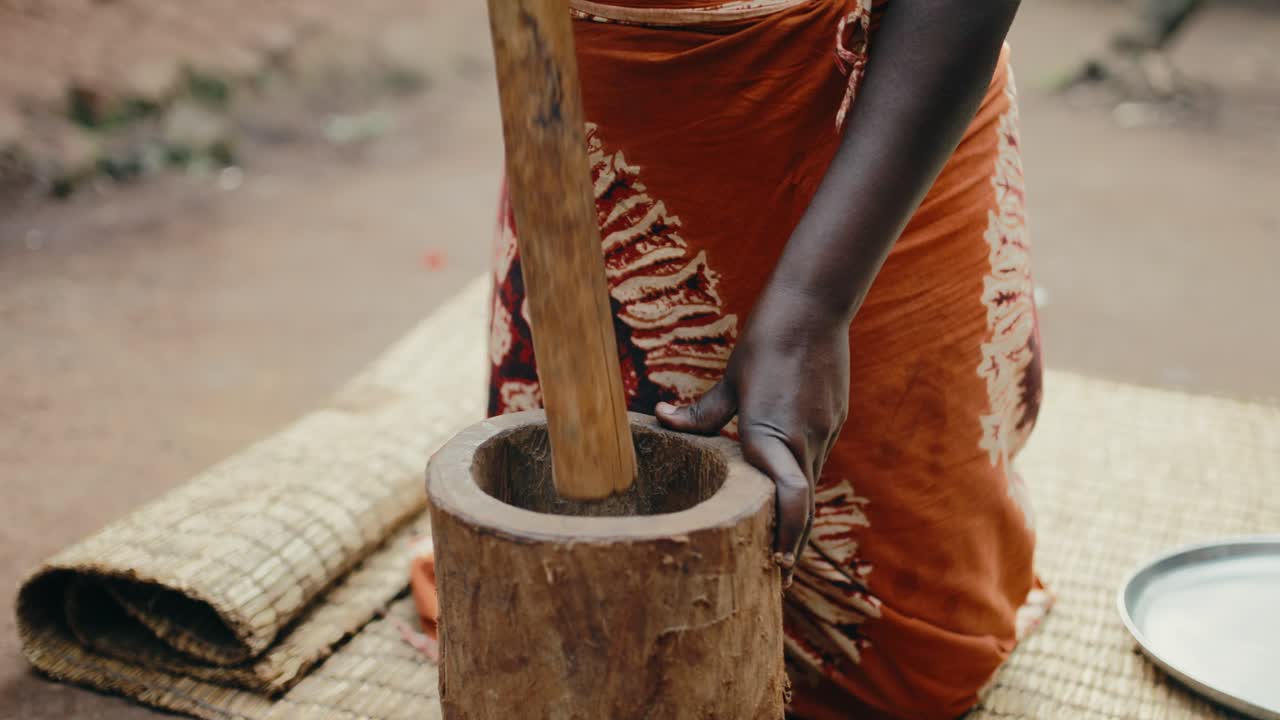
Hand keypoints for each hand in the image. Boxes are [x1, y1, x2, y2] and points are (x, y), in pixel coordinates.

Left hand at [656, 288, 849, 585]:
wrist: (813, 306)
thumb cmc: (764, 341)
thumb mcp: (729, 381)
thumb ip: (700, 413)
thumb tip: (660, 419)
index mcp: (769, 434)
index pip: (791, 502)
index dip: (788, 538)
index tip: (777, 565)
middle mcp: (803, 439)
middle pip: (804, 506)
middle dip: (792, 540)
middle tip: (775, 570)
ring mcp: (824, 430)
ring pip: (811, 483)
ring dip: (797, 511)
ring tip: (779, 538)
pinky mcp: (834, 418)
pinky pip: (817, 456)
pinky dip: (803, 476)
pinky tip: (788, 483)